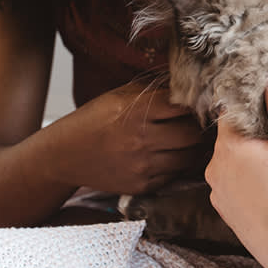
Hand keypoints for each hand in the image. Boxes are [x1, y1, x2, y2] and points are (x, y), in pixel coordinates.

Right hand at [51, 81, 210, 194]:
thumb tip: (188, 83)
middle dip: (200, 128)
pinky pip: (176, 174)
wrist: (65, 155)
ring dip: (194, 148)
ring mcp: (143, 165)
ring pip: (189, 157)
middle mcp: (141, 139)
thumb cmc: (95, 120)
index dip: (197, 103)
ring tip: (191, 139)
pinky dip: (179, 165)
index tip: (201, 102)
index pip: (184, 106)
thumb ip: (154, 90)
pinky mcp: (143, 185)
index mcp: (138, 111)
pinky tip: (173, 155)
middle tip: (202, 123)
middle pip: (192, 134)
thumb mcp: (120, 96)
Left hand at [206, 65, 267, 267]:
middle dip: (254, 133)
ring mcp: (220, 196)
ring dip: (252, 160)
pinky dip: (253, 184)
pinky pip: (238, 188)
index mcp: (226, 147)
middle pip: (232, 138)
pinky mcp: (230, 217)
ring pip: (234, 164)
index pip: (230, 111)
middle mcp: (214, 170)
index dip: (252, 104)